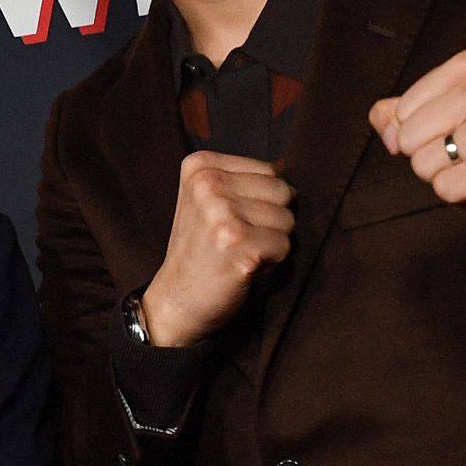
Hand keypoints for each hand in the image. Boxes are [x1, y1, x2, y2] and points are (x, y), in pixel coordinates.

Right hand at [139, 150, 296, 346]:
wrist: (176, 299)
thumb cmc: (201, 249)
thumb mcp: (207, 200)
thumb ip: (242, 179)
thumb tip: (288, 166)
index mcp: (200, 166)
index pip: (269, 170)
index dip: (261, 200)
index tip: (230, 221)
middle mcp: (208, 185)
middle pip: (282, 191)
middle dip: (271, 219)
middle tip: (238, 240)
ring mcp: (221, 214)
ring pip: (287, 219)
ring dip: (271, 242)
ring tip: (240, 252)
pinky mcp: (237, 245)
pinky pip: (284, 245)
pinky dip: (272, 262)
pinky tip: (244, 267)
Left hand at [367, 49, 465, 232]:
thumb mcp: (439, 113)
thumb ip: (395, 115)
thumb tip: (390, 134)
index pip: (400, 111)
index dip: (418, 132)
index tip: (456, 129)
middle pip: (408, 139)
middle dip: (428, 157)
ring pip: (424, 166)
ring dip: (444, 177)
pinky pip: (445, 188)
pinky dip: (458, 197)